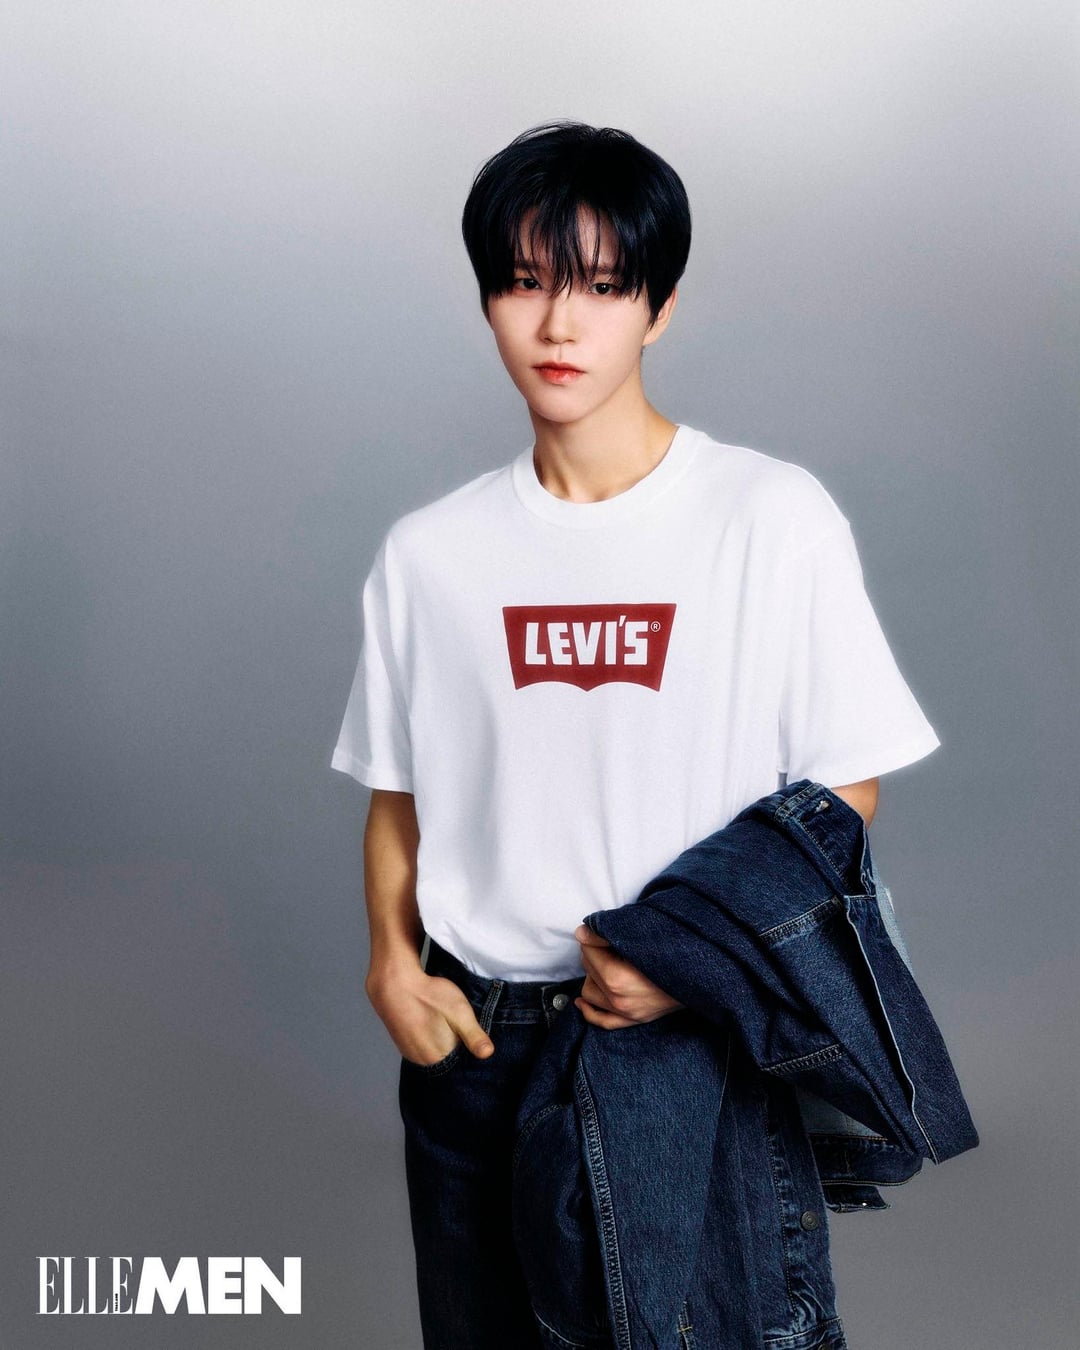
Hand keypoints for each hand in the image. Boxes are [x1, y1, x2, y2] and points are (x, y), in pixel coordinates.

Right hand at [365, 960, 494, 1064]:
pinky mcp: (404, 1045)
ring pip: (436, 1055)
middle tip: (458, 1026)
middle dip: (458, 1048)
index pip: (462, 1065)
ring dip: (443, 1044)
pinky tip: (433, 1024)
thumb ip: (474, 1035)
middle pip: (449, 1061)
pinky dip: (431, 1040)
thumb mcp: (459, 1011)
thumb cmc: (429, 996)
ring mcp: (411, 1054)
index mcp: (438, 1058)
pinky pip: (424, 1049)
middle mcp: (423, 1061)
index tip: (474, 1036)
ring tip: (445, 1024)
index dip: (471, 1052)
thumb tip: (488, 1054)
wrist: (394, 984)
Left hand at [573, 924, 684, 1028]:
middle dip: (594, 952)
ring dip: (593, 975)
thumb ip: (607, 934)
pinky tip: (582, 1002)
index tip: (601, 929)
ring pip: (589, 992)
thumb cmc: (673, 951)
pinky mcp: (634, 1020)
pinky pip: (602, 1021)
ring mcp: (626, 1012)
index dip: (593, 935)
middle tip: (609, 942)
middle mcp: (618, 999)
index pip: (588, 950)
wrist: (701, 974)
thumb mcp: (641, 937)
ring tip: (607, 962)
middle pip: (588, 968)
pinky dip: (589, 1010)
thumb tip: (582, 933)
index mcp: (616, 977)